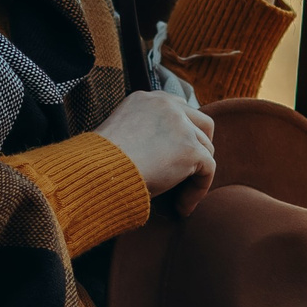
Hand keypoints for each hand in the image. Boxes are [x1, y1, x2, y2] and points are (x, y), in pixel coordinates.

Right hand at [96, 92, 214, 213]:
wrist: (98, 171)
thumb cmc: (99, 163)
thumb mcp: (119, 135)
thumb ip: (141, 133)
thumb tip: (157, 154)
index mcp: (146, 99)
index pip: (178, 108)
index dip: (183, 131)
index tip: (177, 154)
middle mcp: (166, 105)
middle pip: (202, 123)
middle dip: (199, 147)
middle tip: (189, 173)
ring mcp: (182, 126)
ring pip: (206, 150)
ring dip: (196, 175)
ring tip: (179, 199)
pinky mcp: (191, 149)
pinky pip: (208, 170)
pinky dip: (197, 191)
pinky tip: (181, 207)